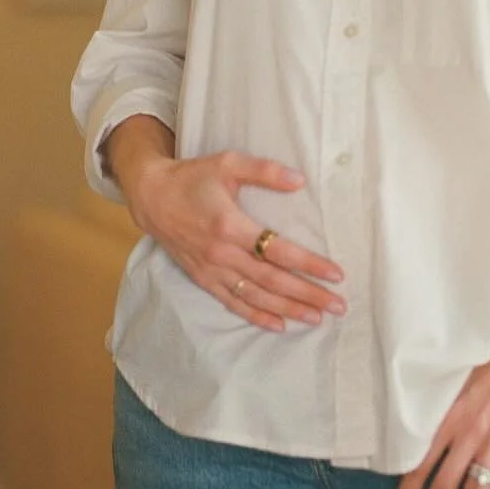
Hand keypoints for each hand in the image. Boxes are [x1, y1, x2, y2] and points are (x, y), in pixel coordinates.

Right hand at [124, 148, 346, 331]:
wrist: (151, 196)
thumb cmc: (192, 177)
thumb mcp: (228, 163)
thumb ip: (264, 171)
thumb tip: (299, 180)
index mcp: (230, 225)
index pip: (278, 251)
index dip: (309, 264)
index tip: (336, 274)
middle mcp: (222, 253)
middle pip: (272, 280)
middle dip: (307, 294)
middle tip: (338, 305)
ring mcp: (211, 270)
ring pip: (255, 296)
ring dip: (288, 309)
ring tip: (316, 318)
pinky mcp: (203, 278)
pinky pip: (232, 302)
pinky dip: (256, 315)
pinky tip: (278, 325)